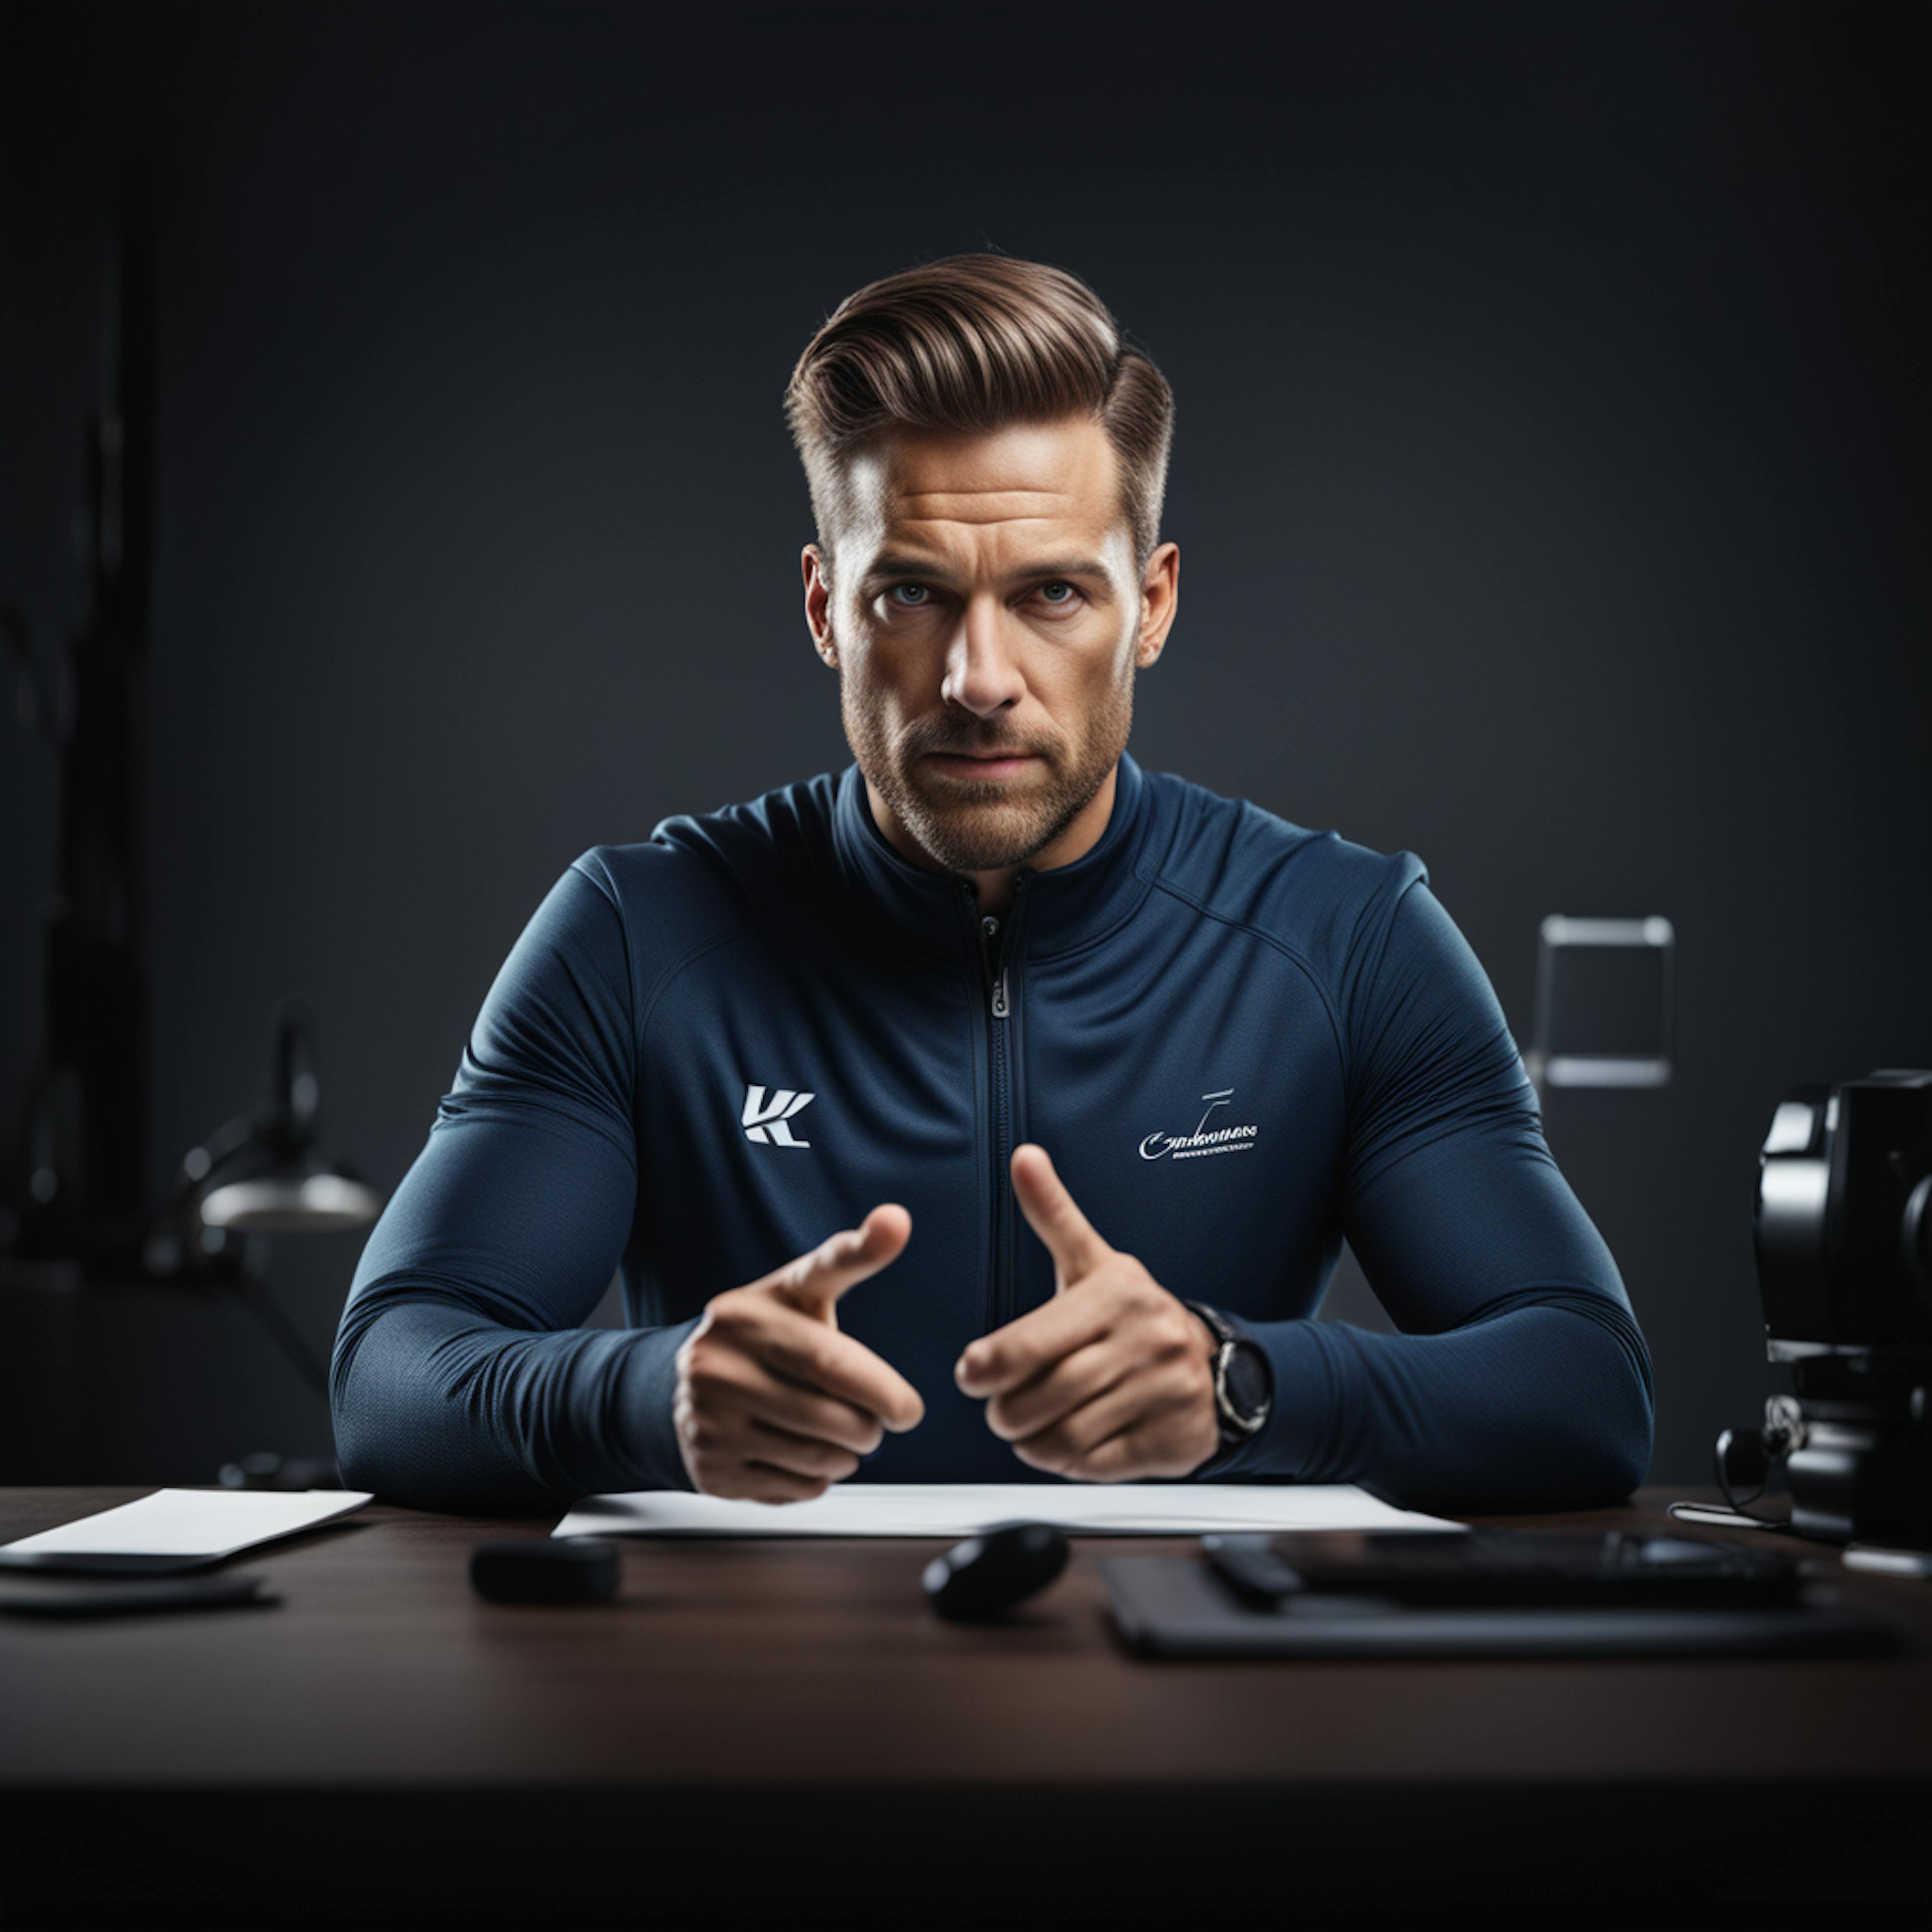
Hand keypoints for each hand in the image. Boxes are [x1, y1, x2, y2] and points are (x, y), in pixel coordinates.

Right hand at [673, 1205, 924, 1501]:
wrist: (684, 1383)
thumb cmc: (764, 1332)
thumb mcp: (799, 1288)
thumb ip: (849, 1257)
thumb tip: (896, 1220)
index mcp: (747, 1317)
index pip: (825, 1355)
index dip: (876, 1384)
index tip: (911, 1411)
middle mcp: (719, 1368)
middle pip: (832, 1418)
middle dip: (873, 1425)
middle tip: (885, 1417)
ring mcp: (709, 1422)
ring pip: (816, 1459)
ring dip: (850, 1454)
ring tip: (845, 1432)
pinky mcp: (711, 1470)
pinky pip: (794, 1488)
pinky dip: (818, 1478)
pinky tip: (806, 1451)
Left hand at [953, 1145, 1220, 1480]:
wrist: (1216, 1364)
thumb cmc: (1130, 1314)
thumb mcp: (1092, 1261)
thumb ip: (1054, 1213)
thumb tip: (1024, 1155)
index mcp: (1117, 1293)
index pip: (1030, 1344)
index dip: (987, 1367)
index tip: (970, 1374)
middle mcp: (1147, 1340)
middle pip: (1045, 1396)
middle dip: (1006, 1413)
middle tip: (999, 1411)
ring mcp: (1166, 1392)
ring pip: (1067, 1438)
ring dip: (1032, 1443)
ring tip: (1028, 1429)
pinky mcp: (1176, 1440)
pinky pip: (1098, 1467)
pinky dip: (1069, 1464)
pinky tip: (1065, 1446)